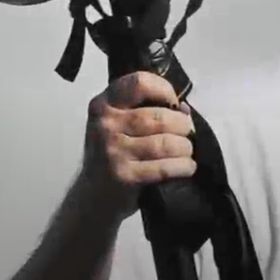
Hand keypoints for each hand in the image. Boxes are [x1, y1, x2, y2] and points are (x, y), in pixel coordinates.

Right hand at [79, 71, 196, 220]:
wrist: (92, 196)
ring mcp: (113, 150)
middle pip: (160, 117)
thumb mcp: (119, 125)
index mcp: (104, 104)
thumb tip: (185, 110)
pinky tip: (187, 167)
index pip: (139, 83)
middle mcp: (105, 124)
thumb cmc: (113, 154)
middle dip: (183, 126)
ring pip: (166, 143)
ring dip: (185, 148)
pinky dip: (183, 166)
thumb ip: (146, 110)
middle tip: (186, 134)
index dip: (164, 89)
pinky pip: (165, 167)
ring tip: (186, 152)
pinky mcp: (123, 175)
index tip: (174, 103)